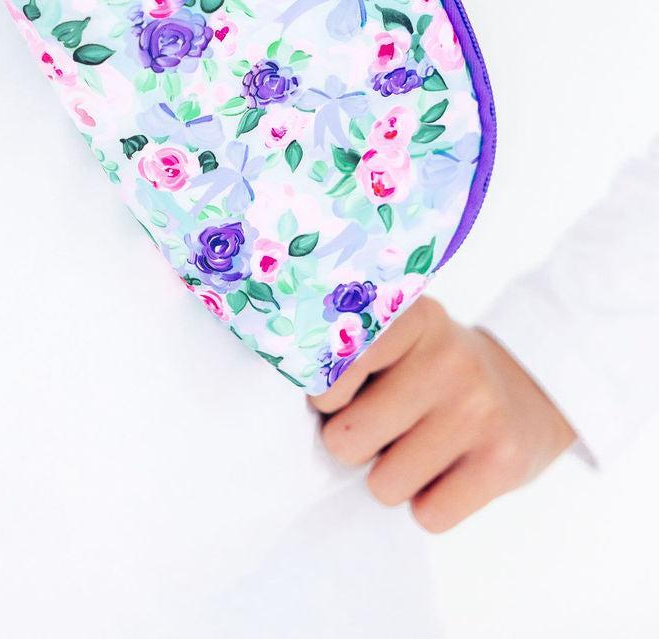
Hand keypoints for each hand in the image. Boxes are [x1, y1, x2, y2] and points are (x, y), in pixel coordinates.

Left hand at [306, 295, 578, 531]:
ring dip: (392, 478)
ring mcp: (478, 410)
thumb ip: (353, 353)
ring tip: (419, 447)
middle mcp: (447, 358)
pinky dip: (430, 504)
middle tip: (382, 428)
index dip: (322, 394)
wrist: (534, 386)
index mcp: (413, 318)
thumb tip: (300, 392)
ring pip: (384, 486)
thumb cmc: (439, 367)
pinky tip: (449, 470)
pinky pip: (429, 516)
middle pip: (346, 439)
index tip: (335, 398)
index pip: (332, 364)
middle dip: (353, 444)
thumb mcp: (404, 336)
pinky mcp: (503, 463)